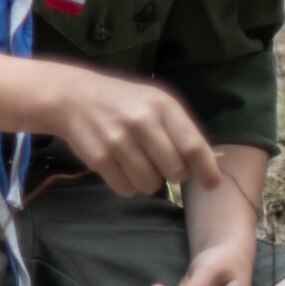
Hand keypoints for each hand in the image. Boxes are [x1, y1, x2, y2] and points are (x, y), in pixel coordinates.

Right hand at [42, 62, 221, 197]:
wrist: (72, 96)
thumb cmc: (124, 102)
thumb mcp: (156, 103)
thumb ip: (181, 131)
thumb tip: (206, 168)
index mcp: (161, 106)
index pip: (193, 146)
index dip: (206, 170)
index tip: (211, 184)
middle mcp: (141, 122)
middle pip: (175, 171)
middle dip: (173, 175)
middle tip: (161, 164)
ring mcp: (117, 140)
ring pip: (150, 185)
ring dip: (148, 181)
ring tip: (137, 164)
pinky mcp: (98, 158)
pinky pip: (125, 189)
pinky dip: (126, 184)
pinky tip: (119, 166)